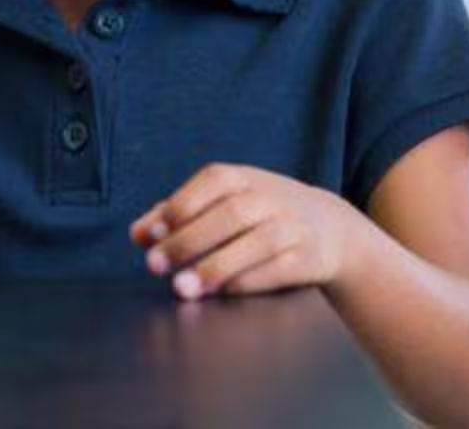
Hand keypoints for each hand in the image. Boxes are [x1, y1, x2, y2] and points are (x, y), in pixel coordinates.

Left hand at [131, 163, 363, 300]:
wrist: (331, 228)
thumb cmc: (260, 212)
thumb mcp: (223, 201)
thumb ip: (177, 214)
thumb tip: (137, 234)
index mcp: (243, 177)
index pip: (210, 184)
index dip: (178, 208)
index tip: (150, 236)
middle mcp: (271, 197)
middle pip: (230, 215)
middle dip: (188, 241)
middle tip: (154, 265)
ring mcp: (294, 226)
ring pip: (257, 244)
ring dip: (215, 267)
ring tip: (182, 287)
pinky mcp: (310, 257)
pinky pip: (278, 270)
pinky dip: (248, 281)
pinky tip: (222, 292)